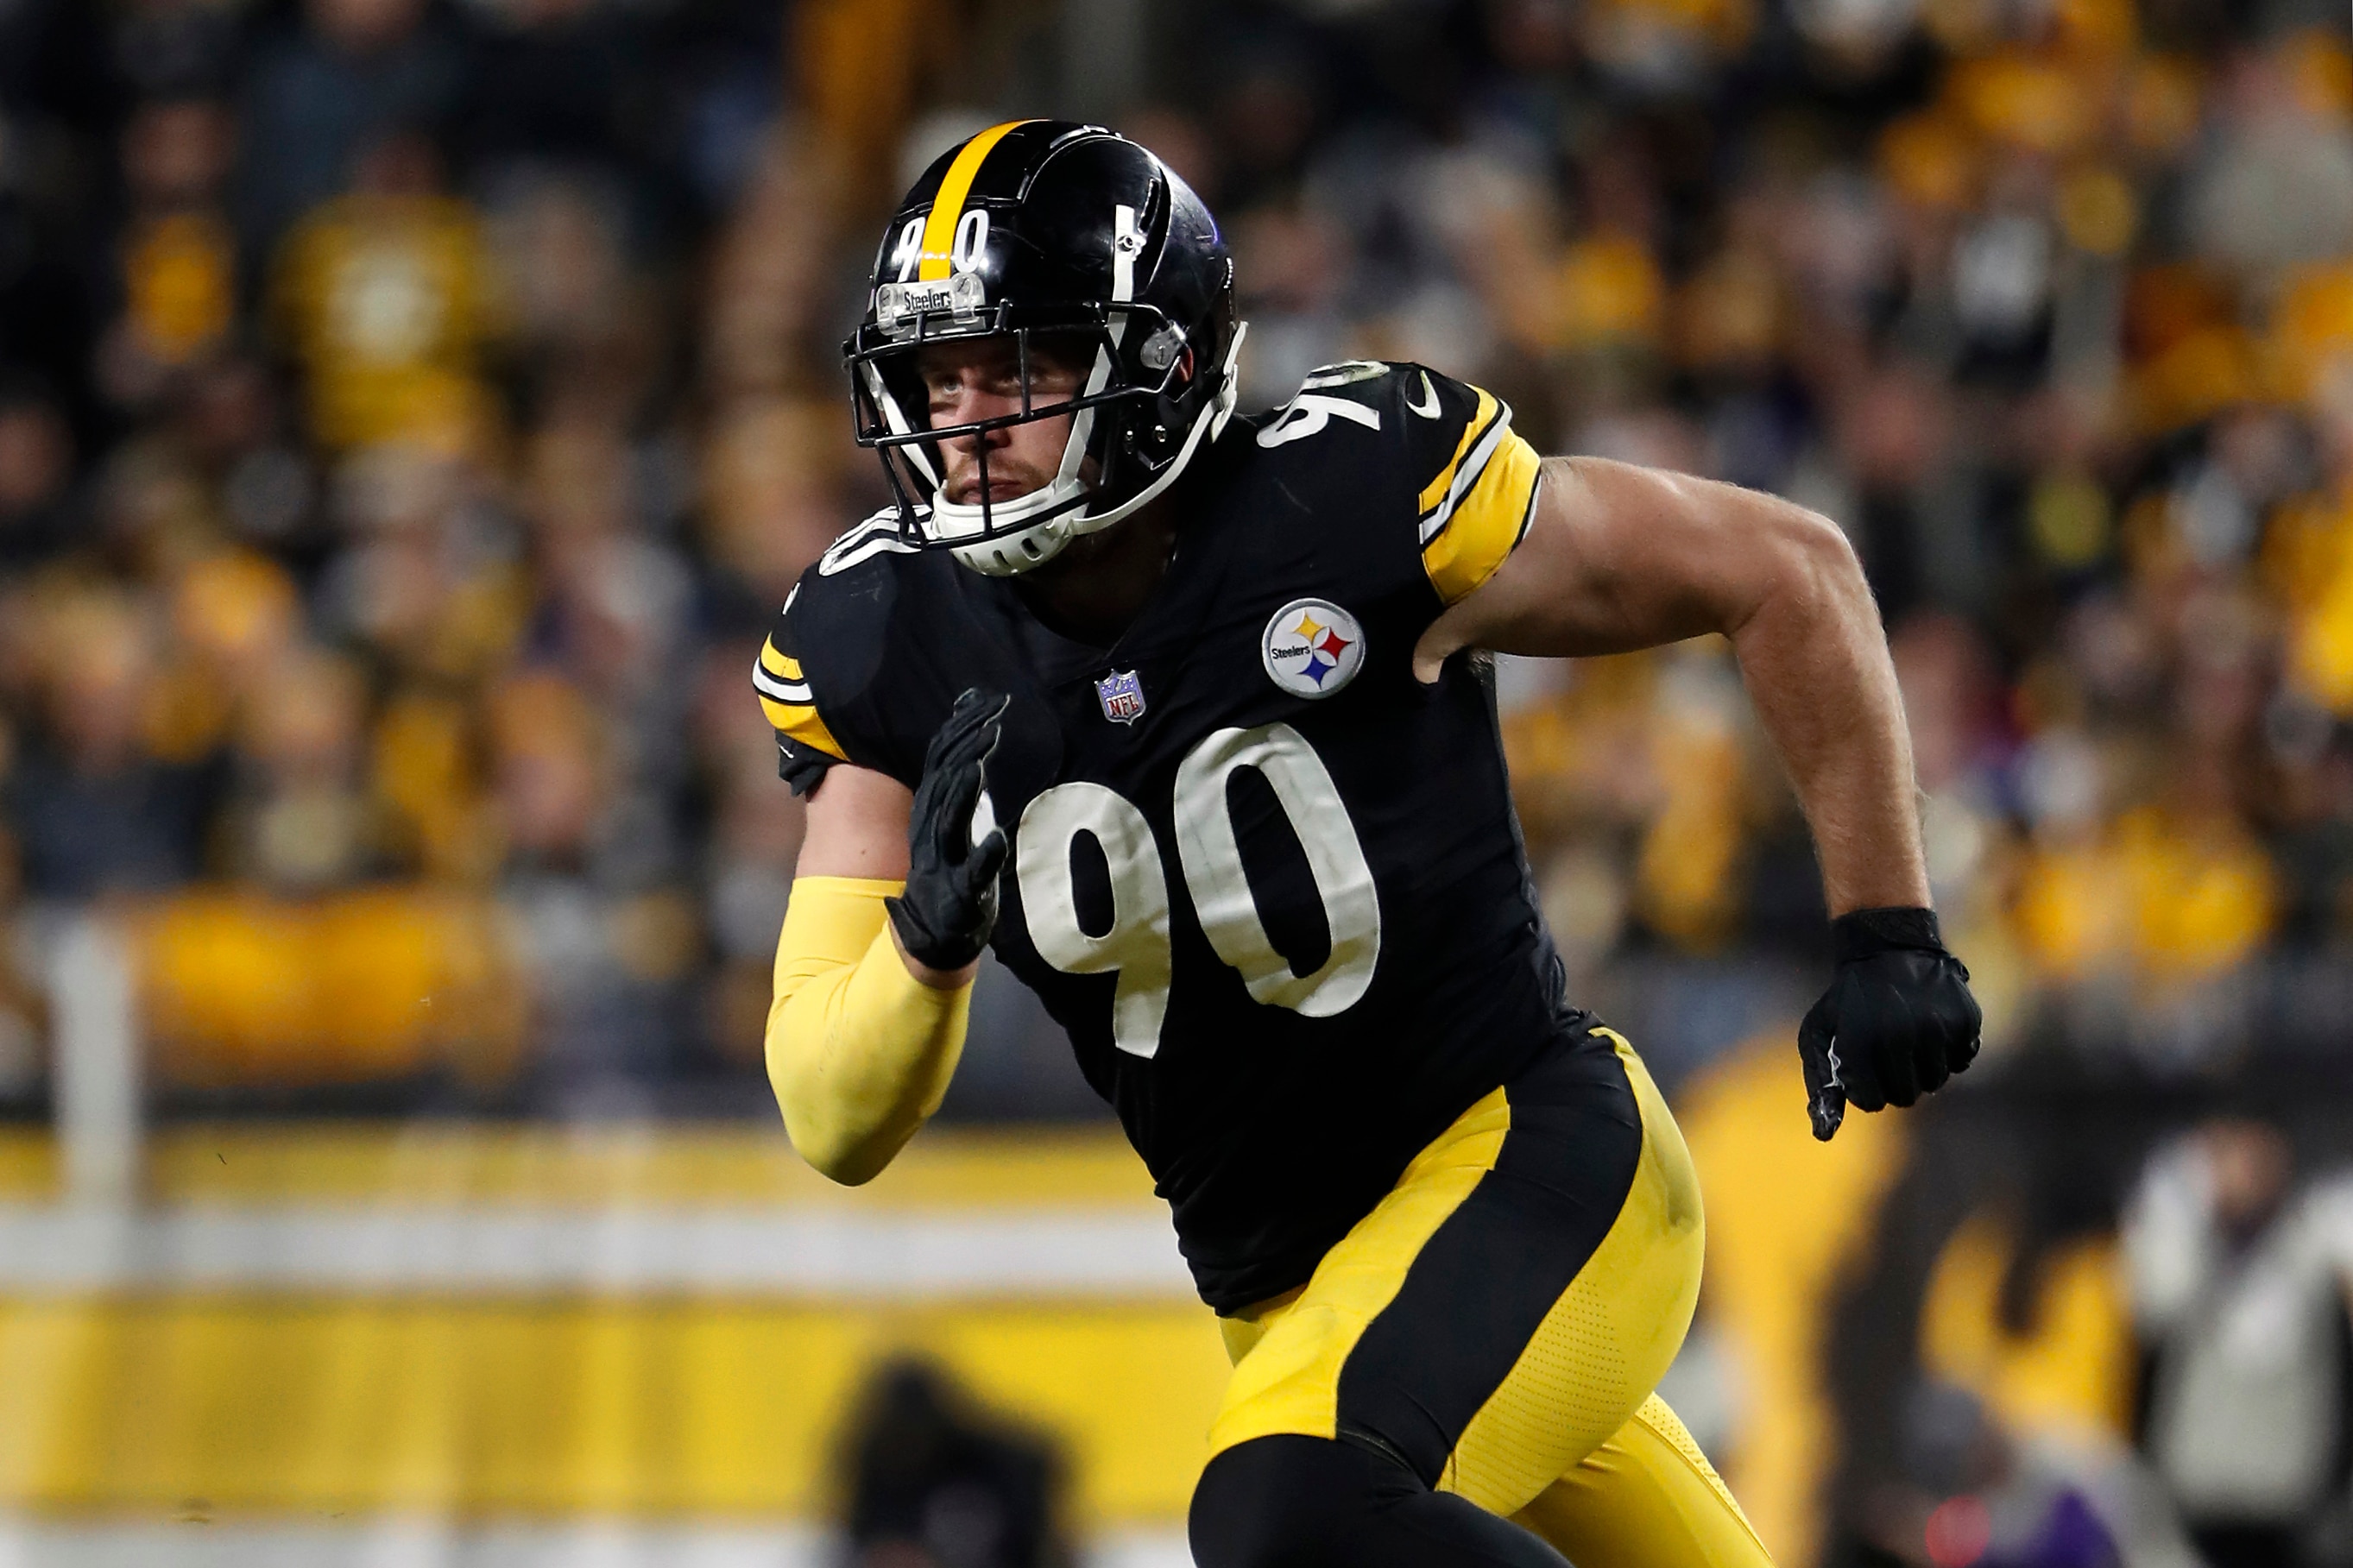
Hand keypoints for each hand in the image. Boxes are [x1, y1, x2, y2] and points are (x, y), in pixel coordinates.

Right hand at [886, 689, 1010, 974]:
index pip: (941, 759)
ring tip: (977, 765)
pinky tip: (997, 838)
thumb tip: (969, 716)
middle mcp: (930, 829)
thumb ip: (961, 770)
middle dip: (965, 749)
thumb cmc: (952, 866)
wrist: (935, 933)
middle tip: (992, 720)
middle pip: (943, 781)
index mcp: (930, 808)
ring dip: (962, 793)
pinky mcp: (961, 892)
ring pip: (948, 821)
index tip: (988, 702)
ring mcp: (944, 861)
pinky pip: (972, 872)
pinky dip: (983, 855)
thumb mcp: (954, 814)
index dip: (961, 729)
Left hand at [1798, 907, 1980, 1141]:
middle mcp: (1900, 1036)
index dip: (1866, 1089)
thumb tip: (1824, 1136)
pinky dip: (1948, 1051)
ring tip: (1908, 1036)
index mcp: (1861, 1042)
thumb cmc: (1849, 999)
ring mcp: (1937, 1027)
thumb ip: (1820, 1084)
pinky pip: (1961, 1061)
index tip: (1863, 1067)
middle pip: (1906, 1097)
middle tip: (1887, 1053)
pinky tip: (1931, 1025)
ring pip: (1935, 1082)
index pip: (1872, 1102)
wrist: (1890, 948)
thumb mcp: (1820, 1034)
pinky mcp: (1965, 1020)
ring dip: (1921, 1067)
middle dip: (1894, 1083)